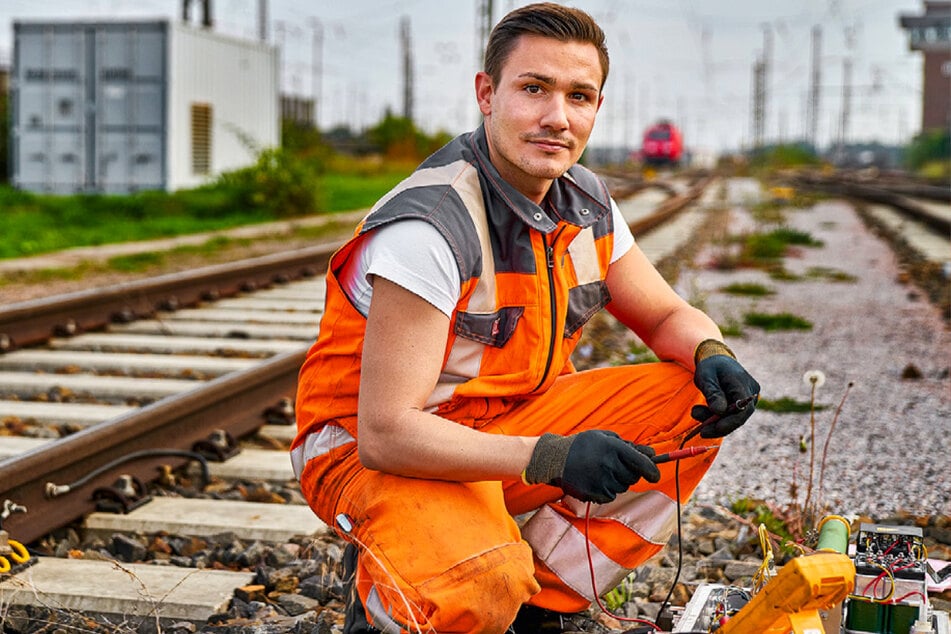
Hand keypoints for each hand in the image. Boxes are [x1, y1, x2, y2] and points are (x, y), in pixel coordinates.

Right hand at [523, 430, 660, 503]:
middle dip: (630, 473)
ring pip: (622, 486)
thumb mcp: (604, 437)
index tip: (655, 475)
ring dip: (617, 481)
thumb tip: (651, 453)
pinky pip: (610, 495)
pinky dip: (607, 490)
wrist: (555, 459)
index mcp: (613, 447)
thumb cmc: (583, 445)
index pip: (641, 462)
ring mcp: (601, 480)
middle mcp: (608, 464)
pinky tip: (594, 480)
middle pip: (633, 477)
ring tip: (600, 471)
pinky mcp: (594, 493)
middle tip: (617, 466)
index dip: (652, 470)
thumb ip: (628, 445)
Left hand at [691, 340, 759, 437]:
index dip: (728, 423)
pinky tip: (702, 412)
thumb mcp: (706, 377)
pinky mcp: (744, 403)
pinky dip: (718, 418)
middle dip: (718, 425)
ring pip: (735, 418)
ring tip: (695, 412)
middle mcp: (752, 392)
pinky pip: (732, 415)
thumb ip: (713, 393)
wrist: (716, 359)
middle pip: (739, 417)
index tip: (708, 430)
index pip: (742, 410)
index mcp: (743, 383)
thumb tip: (719, 411)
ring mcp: (750, 398)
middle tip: (700, 431)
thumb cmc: (710, 366)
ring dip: (715, 421)